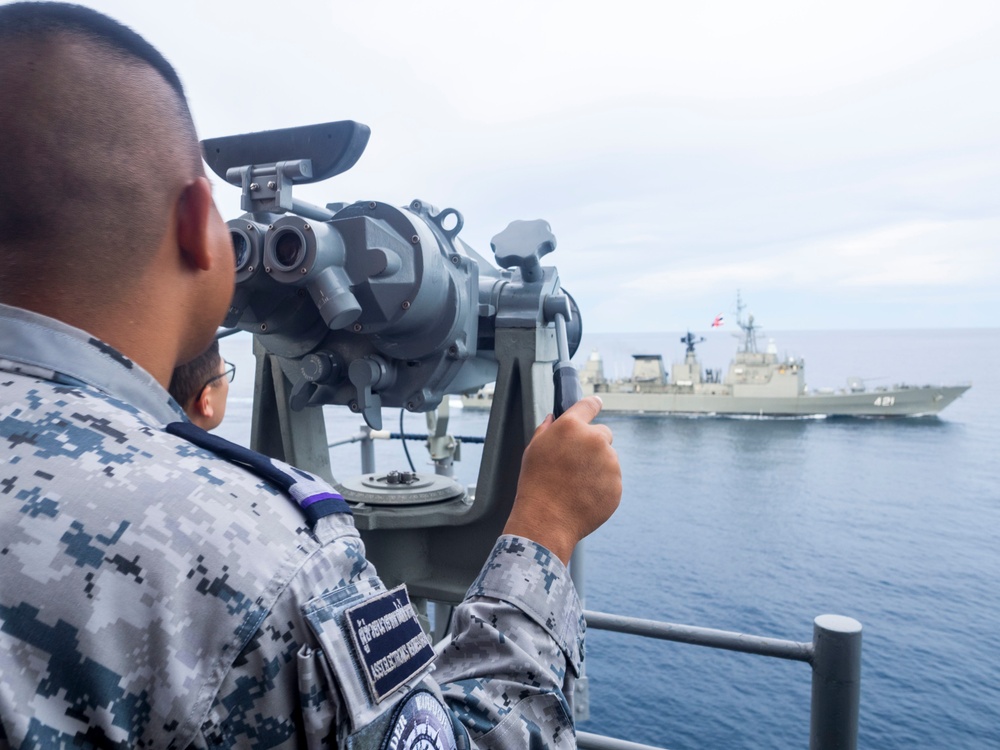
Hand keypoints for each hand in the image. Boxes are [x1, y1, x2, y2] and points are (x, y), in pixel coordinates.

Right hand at [503, 396, 621, 563]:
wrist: (546, 519)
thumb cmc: (535, 483)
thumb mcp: (533, 450)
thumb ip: (546, 429)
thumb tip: (552, 418)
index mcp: (571, 427)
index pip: (589, 405)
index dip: (593, 405)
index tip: (597, 404)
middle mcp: (594, 440)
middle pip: (603, 434)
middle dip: (592, 444)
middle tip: (574, 464)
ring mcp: (609, 463)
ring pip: (608, 459)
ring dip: (597, 466)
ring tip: (576, 484)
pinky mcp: (617, 484)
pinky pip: (612, 480)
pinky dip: (602, 485)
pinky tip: (584, 495)